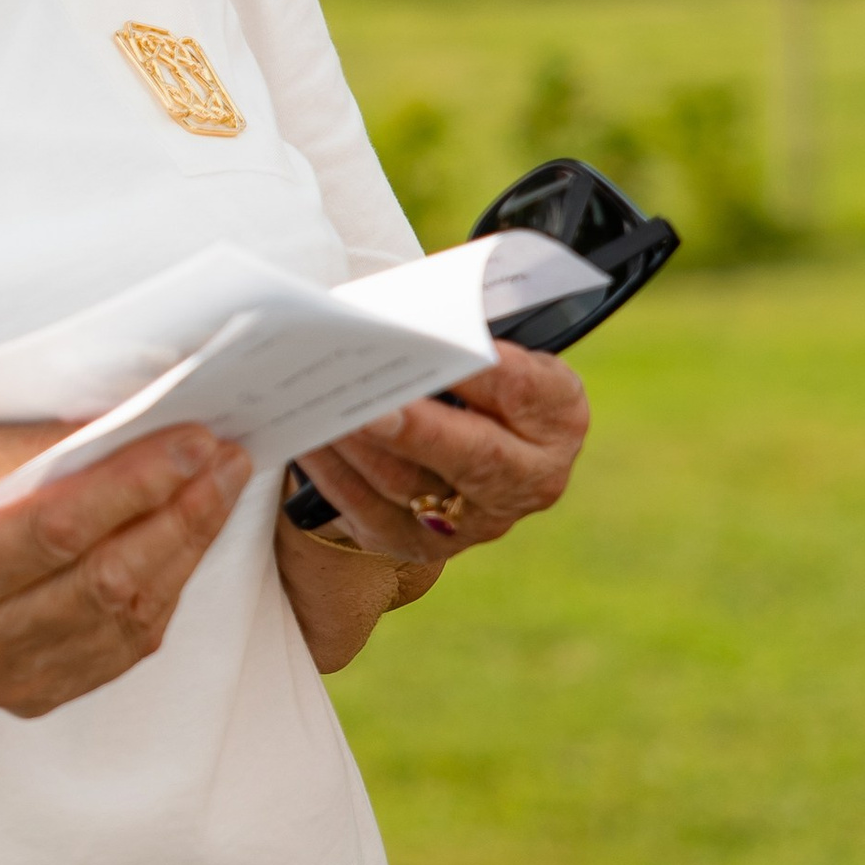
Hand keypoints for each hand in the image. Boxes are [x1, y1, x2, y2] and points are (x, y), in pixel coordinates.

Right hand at [0, 417, 253, 718]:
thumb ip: (30, 444)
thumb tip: (130, 419)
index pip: (57, 528)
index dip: (136, 484)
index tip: (195, 439)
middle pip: (107, 579)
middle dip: (181, 512)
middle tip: (226, 457)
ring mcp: (6, 680)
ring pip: (129, 616)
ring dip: (186, 546)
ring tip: (219, 485)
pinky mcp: (37, 695)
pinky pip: (125, 644)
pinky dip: (165, 585)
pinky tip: (183, 535)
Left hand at [293, 342, 589, 569]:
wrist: (466, 438)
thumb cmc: (472, 371)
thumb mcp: (491, 344)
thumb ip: (461, 332)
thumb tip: (398, 318)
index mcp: (558, 416)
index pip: (522, 391)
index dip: (481, 373)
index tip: (438, 348)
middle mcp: (531, 478)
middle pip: (474, 457)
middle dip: (419, 431)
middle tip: (372, 406)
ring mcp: (479, 521)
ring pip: (410, 488)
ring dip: (360, 448)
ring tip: (320, 410)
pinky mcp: (423, 547)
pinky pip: (370, 514)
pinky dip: (333, 476)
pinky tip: (306, 440)